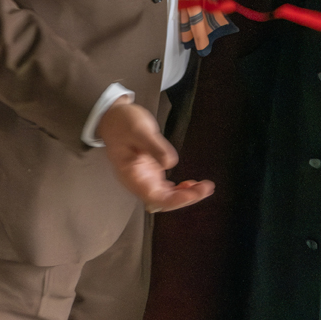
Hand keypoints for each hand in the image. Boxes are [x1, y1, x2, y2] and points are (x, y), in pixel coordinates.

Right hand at [96, 98, 214, 211]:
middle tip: (206, 188)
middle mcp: (138, 182)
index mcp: (131, 175)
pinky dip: (180, 189)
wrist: (113, 118)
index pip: (154, 197)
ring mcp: (145, 178)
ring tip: (204, 187)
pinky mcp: (151, 173)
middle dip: (185, 198)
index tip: (192, 194)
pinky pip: (166, 189)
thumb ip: (154, 147)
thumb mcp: (139, 130)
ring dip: (186, 195)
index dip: (174, 200)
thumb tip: (170, 164)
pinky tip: (192, 184)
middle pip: (163, 201)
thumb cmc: (123, 124)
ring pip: (167, 196)